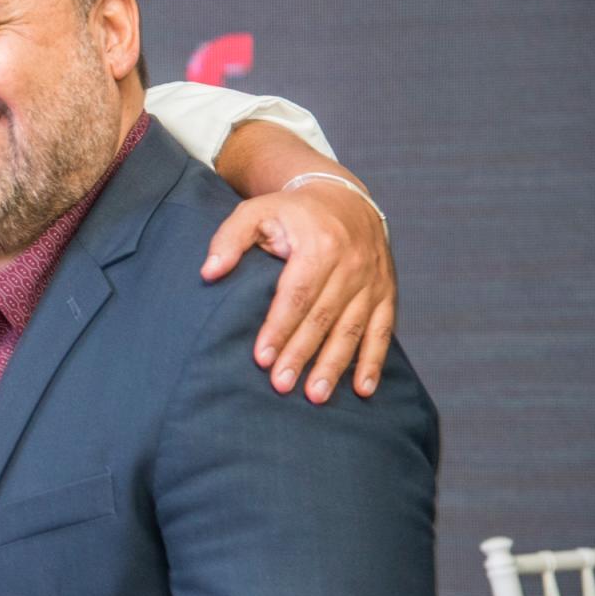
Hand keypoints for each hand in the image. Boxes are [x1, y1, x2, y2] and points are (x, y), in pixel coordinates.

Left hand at [200, 181, 394, 402]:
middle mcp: (351, 264)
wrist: (345, 198)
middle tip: (280, 385)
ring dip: (334, 366)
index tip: (261, 357)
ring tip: (315, 396)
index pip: (296, 294)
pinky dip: (373, 362)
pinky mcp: (386, 293)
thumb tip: (208, 272)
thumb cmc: (291, 211)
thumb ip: (230, 239)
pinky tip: (362, 390)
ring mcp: (372, 281)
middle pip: (323, 317)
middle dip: (301, 354)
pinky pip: (382, 331)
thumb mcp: (256, 211)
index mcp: (319, 245)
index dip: (279, 327)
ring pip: (352, 330)